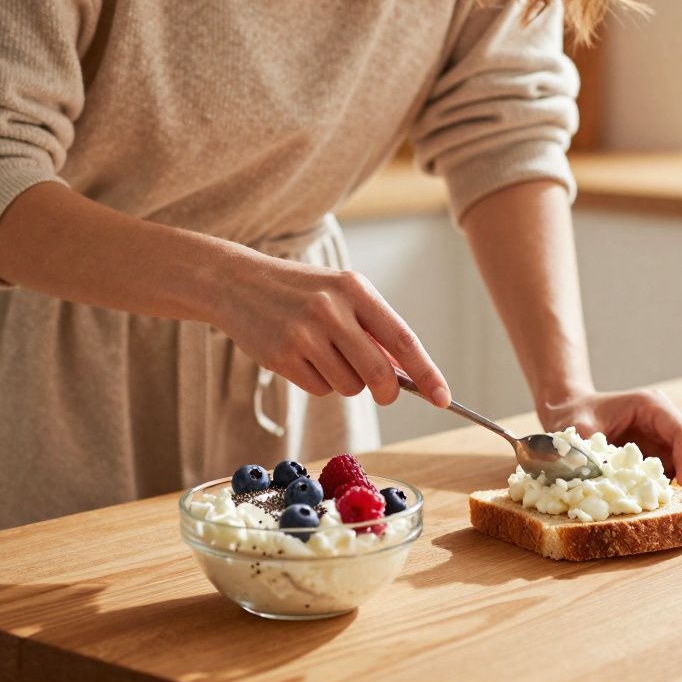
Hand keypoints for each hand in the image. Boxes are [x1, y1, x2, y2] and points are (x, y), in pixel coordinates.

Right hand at [215, 254, 449, 407]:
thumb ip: (374, 329)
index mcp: (355, 289)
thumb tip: (408, 374)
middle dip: (388, 391)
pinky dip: (319, 383)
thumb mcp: (341, 294)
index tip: (444, 398)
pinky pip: (320, 390)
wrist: (237, 282)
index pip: (403, 339)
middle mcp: (331, 309)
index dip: (427, 373)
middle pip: (378, 373)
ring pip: (349, 386)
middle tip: (386, 393)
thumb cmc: (301, 292)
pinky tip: (302, 358)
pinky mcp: (281, 356)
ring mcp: (304, 334)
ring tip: (326, 355)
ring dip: (346, 382)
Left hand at [538, 390, 681, 489]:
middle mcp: (665, 422)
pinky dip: (672, 491)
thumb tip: (594, 477)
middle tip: (676, 503)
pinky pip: (678, 475)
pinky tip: (654, 503)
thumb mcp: (576, 426)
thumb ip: (586, 448)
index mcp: (653, 406)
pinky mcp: (661, 457)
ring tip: (663, 504)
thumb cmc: (575, 413)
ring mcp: (665, 440)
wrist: (570, 410)